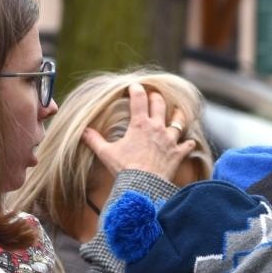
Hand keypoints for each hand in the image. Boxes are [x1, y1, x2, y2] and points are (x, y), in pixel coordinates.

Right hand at [82, 83, 198, 179]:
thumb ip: (94, 140)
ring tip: (177, 111)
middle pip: (160, 104)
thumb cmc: (124, 169)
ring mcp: (170, 140)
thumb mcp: (106, 153)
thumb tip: (82, 131)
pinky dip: (188, 143)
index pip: (139, 98)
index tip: (134, 86)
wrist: (143, 186)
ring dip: (178, 115)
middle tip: (154, 96)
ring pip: (179, 121)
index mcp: (139, 124)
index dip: (136, 89)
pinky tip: (189, 142)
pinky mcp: (178, 153)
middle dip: (156, 97)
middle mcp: (157, 127)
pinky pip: (188, 145)